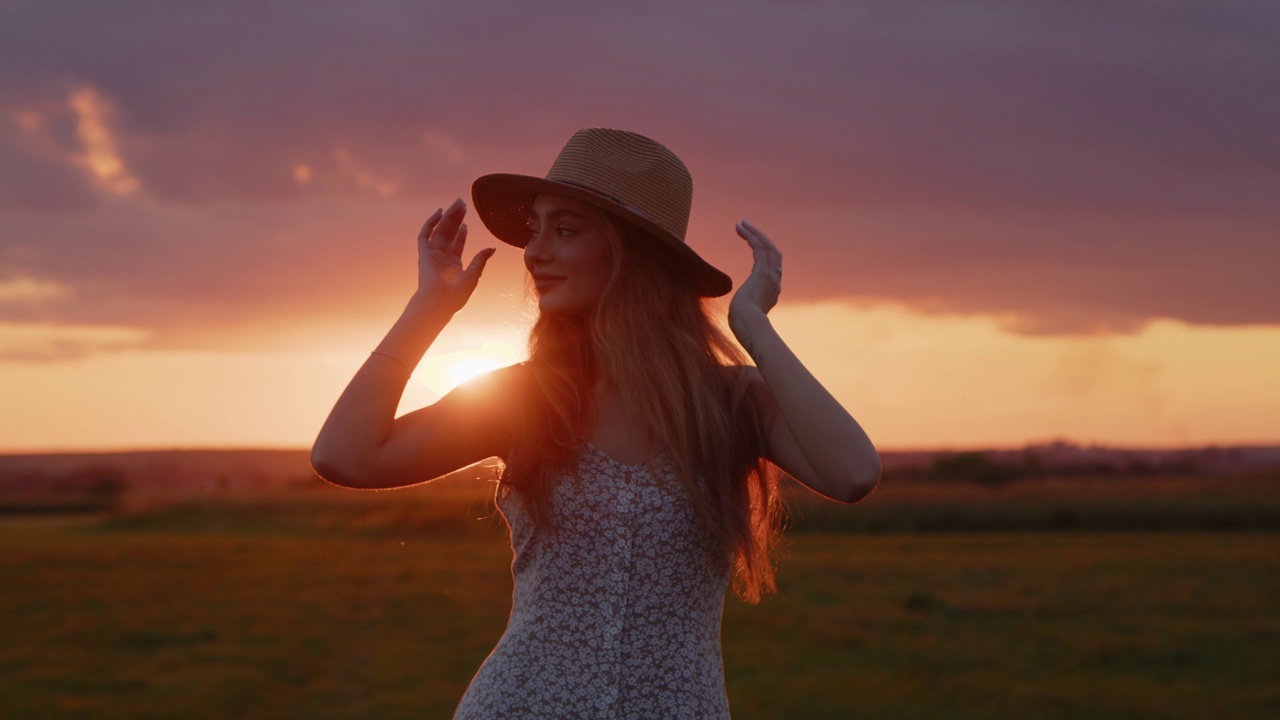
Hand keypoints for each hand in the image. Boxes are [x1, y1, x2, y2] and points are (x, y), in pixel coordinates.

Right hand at [415, 198, 494, 314]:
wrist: (440, 302)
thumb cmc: (456, 295)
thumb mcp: (473, 275)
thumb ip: (480, 260)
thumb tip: (492, 248)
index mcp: (453, 265)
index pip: (457, 244)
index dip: (461, 233)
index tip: (466, 222)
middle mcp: (442, 258)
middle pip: (449, 233)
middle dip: (456, 219)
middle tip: (463, 205)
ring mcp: (432, 254)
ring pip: (440, 230)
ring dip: (448, 217)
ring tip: (457, 204)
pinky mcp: (424, 252)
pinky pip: (425, 234)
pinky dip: (431, 222)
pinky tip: (439, 212)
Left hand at [728, 219, 782, 339]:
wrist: (749, 326)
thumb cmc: (743, 324)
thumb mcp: (744, 313)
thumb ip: (745, 308)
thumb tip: (737, 311)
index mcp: (772, 292)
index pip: (772, 267)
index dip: (763, 254)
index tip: (751, 245)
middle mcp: (776, 282)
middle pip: (774, 253)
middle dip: (761, 238)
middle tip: (747, 227)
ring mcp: (772, 277)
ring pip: (768, 247)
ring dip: (755, 233)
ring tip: (742, 223)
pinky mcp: (763, 272)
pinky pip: (760, 249)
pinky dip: (751, 237)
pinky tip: (741, 230)